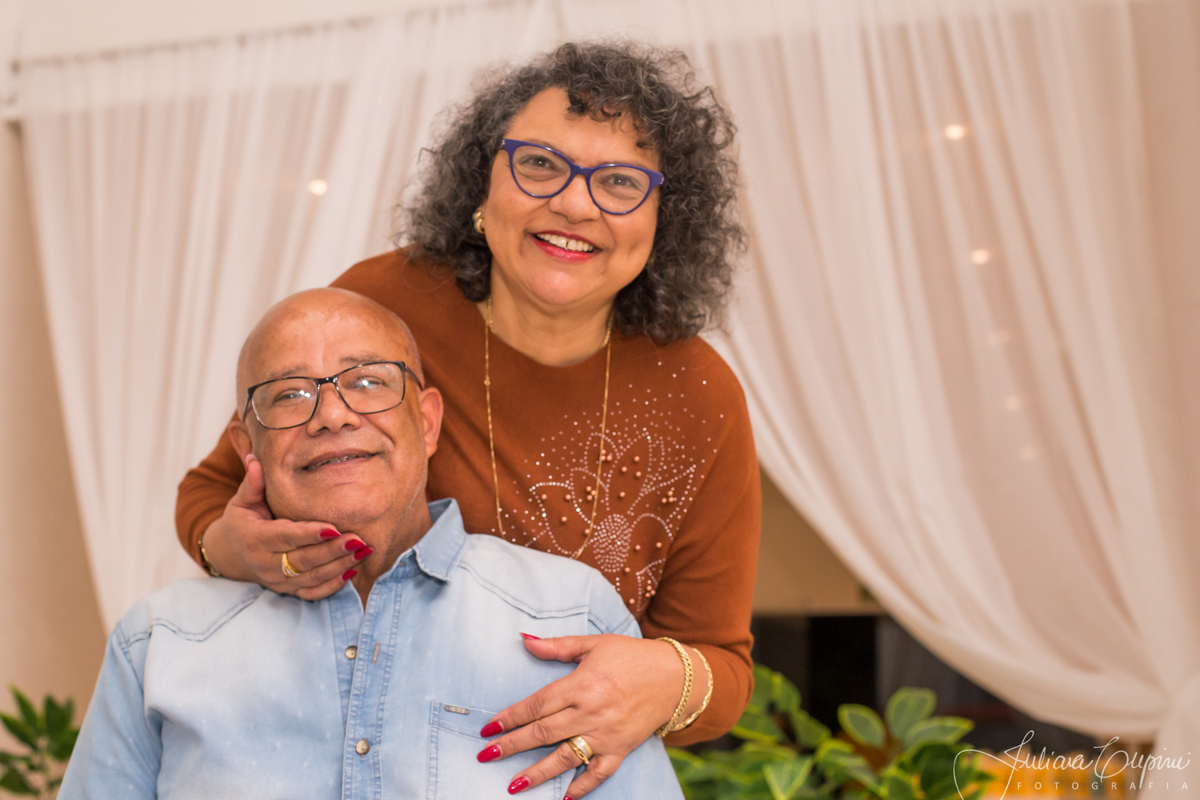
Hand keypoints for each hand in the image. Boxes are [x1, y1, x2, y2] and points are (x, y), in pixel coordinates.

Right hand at [202, 454, 370, 599]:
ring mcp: (277, 580)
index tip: (333, 527)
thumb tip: (254, 459)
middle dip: (333, 551)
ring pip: (311, 578)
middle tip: (358, 539)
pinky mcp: (287, 590)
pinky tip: (352, 572)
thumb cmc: (241, 521)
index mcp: (256, 539)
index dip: (309, 533)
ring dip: (339, 566)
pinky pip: (312, 593)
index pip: (286, 536)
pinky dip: (332, 586)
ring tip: (364, 552)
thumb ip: (252, 484)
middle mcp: (266, 564)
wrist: (230, 554)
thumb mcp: (242, 502)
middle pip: (303, 559)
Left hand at [476, 634, 698, 798]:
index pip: (537, 704)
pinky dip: (582, 787)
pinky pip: (599, 773)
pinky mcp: (621, 748)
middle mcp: (591, 712)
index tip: (488, 728)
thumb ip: (557, 646)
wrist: (674, 676)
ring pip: (565, 757)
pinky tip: (564, 797)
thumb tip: (524, 640)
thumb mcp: (594, 644)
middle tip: (486, 755)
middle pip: (544, 733)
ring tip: (512, 786)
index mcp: (581, 684)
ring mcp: (606, 734)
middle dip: (512, 746)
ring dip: (537, 773)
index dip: (510, 716)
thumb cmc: (631, 656)